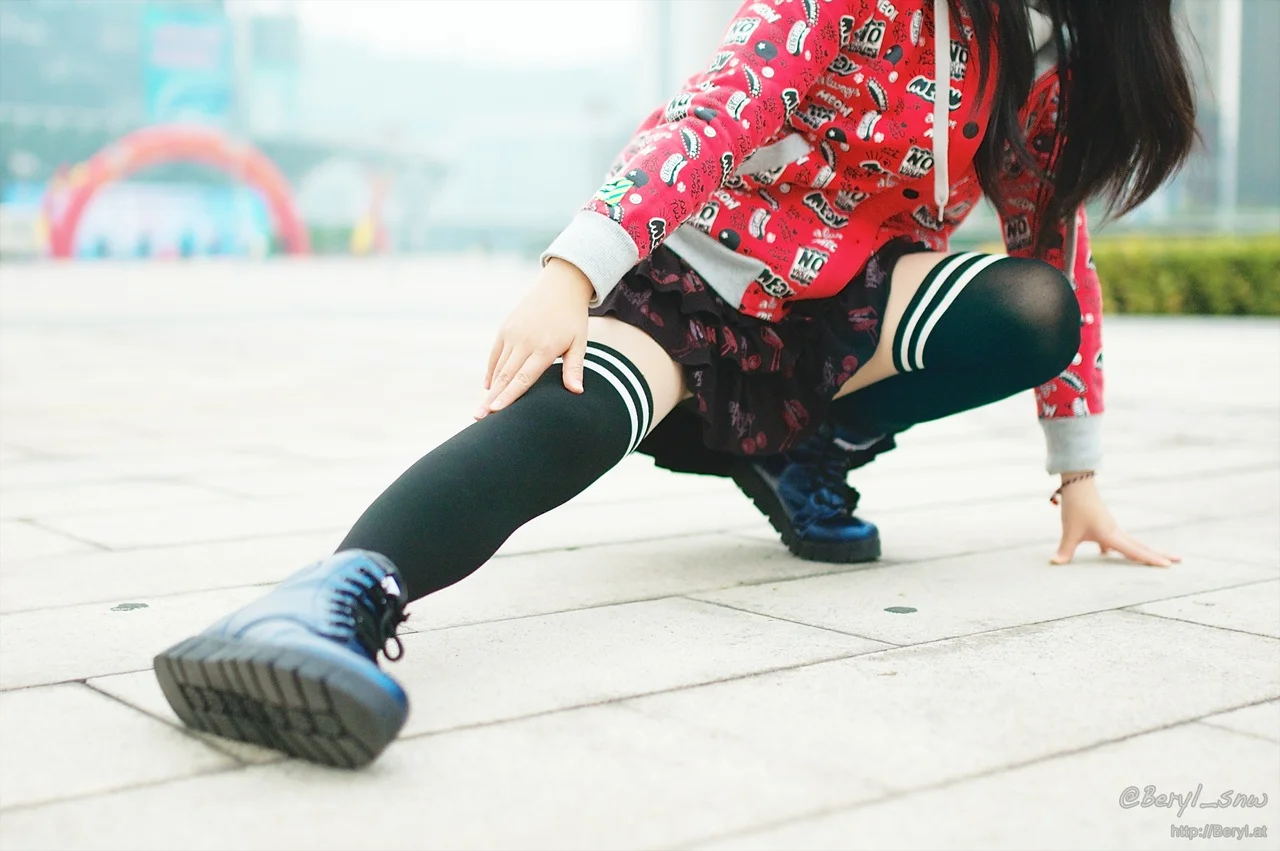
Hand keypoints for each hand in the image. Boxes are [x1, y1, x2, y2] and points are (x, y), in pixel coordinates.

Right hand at [479, 258, 593, 418]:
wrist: (560, 286)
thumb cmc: (572, 319)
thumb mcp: (579, 342)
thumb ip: (574, 367)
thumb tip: (577, 392)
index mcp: (544, 348)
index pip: (523, 378)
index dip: (509, 396)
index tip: (496, 411)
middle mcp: (524, 341)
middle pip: (505, 376)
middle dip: (491, 399)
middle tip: (478, 418)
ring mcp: (512, 334)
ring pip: (498, 367)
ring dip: (490, 389)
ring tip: (481, 410)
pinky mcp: (505, 328)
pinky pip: (495, 355)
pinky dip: (491, 372)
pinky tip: (488, 388)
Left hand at [1051, 474, 1180, 566]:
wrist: (1077, 485)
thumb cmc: (1075, 508)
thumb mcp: (1069, 532)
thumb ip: (1065, 550)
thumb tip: (1054, 563)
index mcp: (1110, 535)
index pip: (1135, 551)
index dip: (1151, 559)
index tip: (1169, 565)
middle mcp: (1116, 531)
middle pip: (1142, 546)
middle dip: (1159, 554)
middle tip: (1180, 560)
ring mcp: (1112, 527)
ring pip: (1132, 542)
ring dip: (1144, 551)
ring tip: (1159, 558)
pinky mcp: (1104, 524)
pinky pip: (1117, 539)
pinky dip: (1119, 548)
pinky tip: (1106, 553)